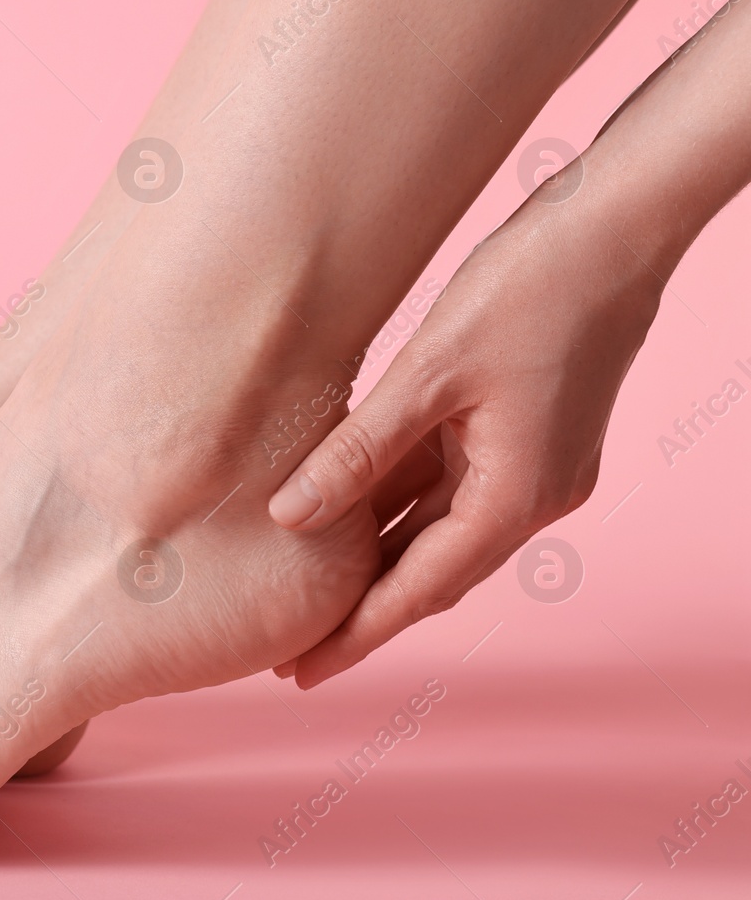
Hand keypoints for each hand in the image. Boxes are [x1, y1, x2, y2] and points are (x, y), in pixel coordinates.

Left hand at [265, 201, 663, 687]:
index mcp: (514, 498)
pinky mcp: (528, 435)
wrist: (611, 229)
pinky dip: (405, 506)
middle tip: (294, 651)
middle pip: (433, 574)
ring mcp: (535, 468)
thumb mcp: (426, 376)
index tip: (302, 671)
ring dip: (383, 562)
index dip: (357, 633)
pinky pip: (455, 489)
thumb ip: (357, 452)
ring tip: (313, 592)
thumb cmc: (524, 292)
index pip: (420, 589)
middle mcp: (533, 498)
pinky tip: (352, 510)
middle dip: (364, 613)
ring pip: (442, 532)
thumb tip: (288, 516)